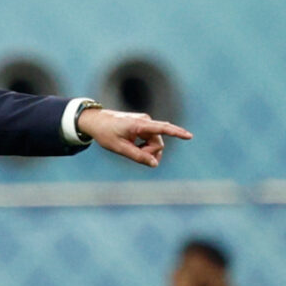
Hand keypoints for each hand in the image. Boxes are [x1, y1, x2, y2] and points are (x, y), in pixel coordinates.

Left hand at [76, 109, 191, 167]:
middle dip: (149, 153)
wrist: (96, 121)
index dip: (177, 133)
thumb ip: (137, 156)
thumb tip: (155, 164)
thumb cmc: (105, 133)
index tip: (189, 136)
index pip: (162, 128)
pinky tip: (134, 145)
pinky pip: (151, 139)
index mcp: (139, 125)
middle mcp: (145, 121)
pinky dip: (145, 146)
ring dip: (147, 150)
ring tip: (131, 149)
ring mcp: (145, 122)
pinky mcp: (144, 125)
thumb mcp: (119, 148)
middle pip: (158, 144)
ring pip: (155, 143)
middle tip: (133, 154)